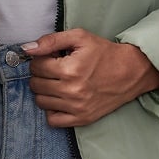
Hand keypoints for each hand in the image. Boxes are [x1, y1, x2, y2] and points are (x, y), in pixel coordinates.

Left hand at [21, 28, 158, 127]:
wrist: (131, 72)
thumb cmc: (104, 53)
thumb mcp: (80, 38)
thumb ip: (51, 41)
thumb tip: (27, 49)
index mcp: (70, 69)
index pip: (36, 66)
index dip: (40, 59)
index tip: (52, 58)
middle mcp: (72, 91)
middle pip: (36, 84)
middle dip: (41, 74)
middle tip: (54, 69)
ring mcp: (77, 107)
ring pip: (41, 102)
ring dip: (45, 91)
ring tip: (58, 83)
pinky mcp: (82, 118)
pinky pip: (53, 120)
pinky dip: (52, 110)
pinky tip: (60, 99)